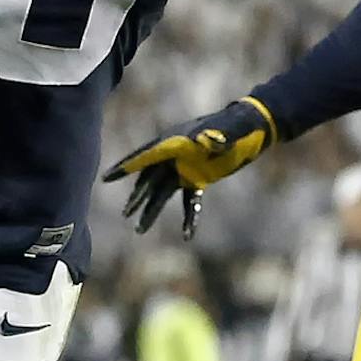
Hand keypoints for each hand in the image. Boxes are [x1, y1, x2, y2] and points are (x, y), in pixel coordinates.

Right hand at [102, 96, 278, 238]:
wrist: (254, 127)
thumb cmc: (240, 126)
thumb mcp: (230, 130)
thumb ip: (218, 136)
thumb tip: (206, 141)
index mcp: (176, 141)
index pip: (146, 155)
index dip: (125, 167)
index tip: (106, 178)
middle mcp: (175, 155)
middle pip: (150, 178)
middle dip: (137, 196)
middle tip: (127, 214)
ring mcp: (185, 167)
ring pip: (162, 192)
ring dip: (152, 210)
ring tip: (139, 230)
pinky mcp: (198, 179)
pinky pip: (188, 201)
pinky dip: (188, 217)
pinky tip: (187, 235)